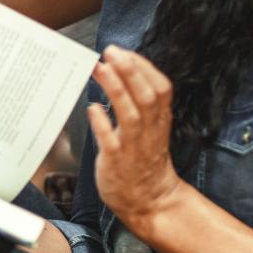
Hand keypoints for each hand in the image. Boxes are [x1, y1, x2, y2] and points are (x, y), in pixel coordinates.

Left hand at [87, 46, 187, 236]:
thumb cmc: (145, 161)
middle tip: (111, 52)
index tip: (126, 52)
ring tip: (99, 68)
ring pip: (130, 114)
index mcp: (160, 121)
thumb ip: (140, 103)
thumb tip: (121, 73)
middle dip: (130, 71)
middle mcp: (150, 131)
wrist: (149, 200)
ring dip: (115, 89)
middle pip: (147, 96)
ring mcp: (134, 147)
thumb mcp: (152, 128)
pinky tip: (92, 108)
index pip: (161, 88)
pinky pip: (110, 141)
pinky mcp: (117, 162)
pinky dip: (101, 123)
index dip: (144, 68)